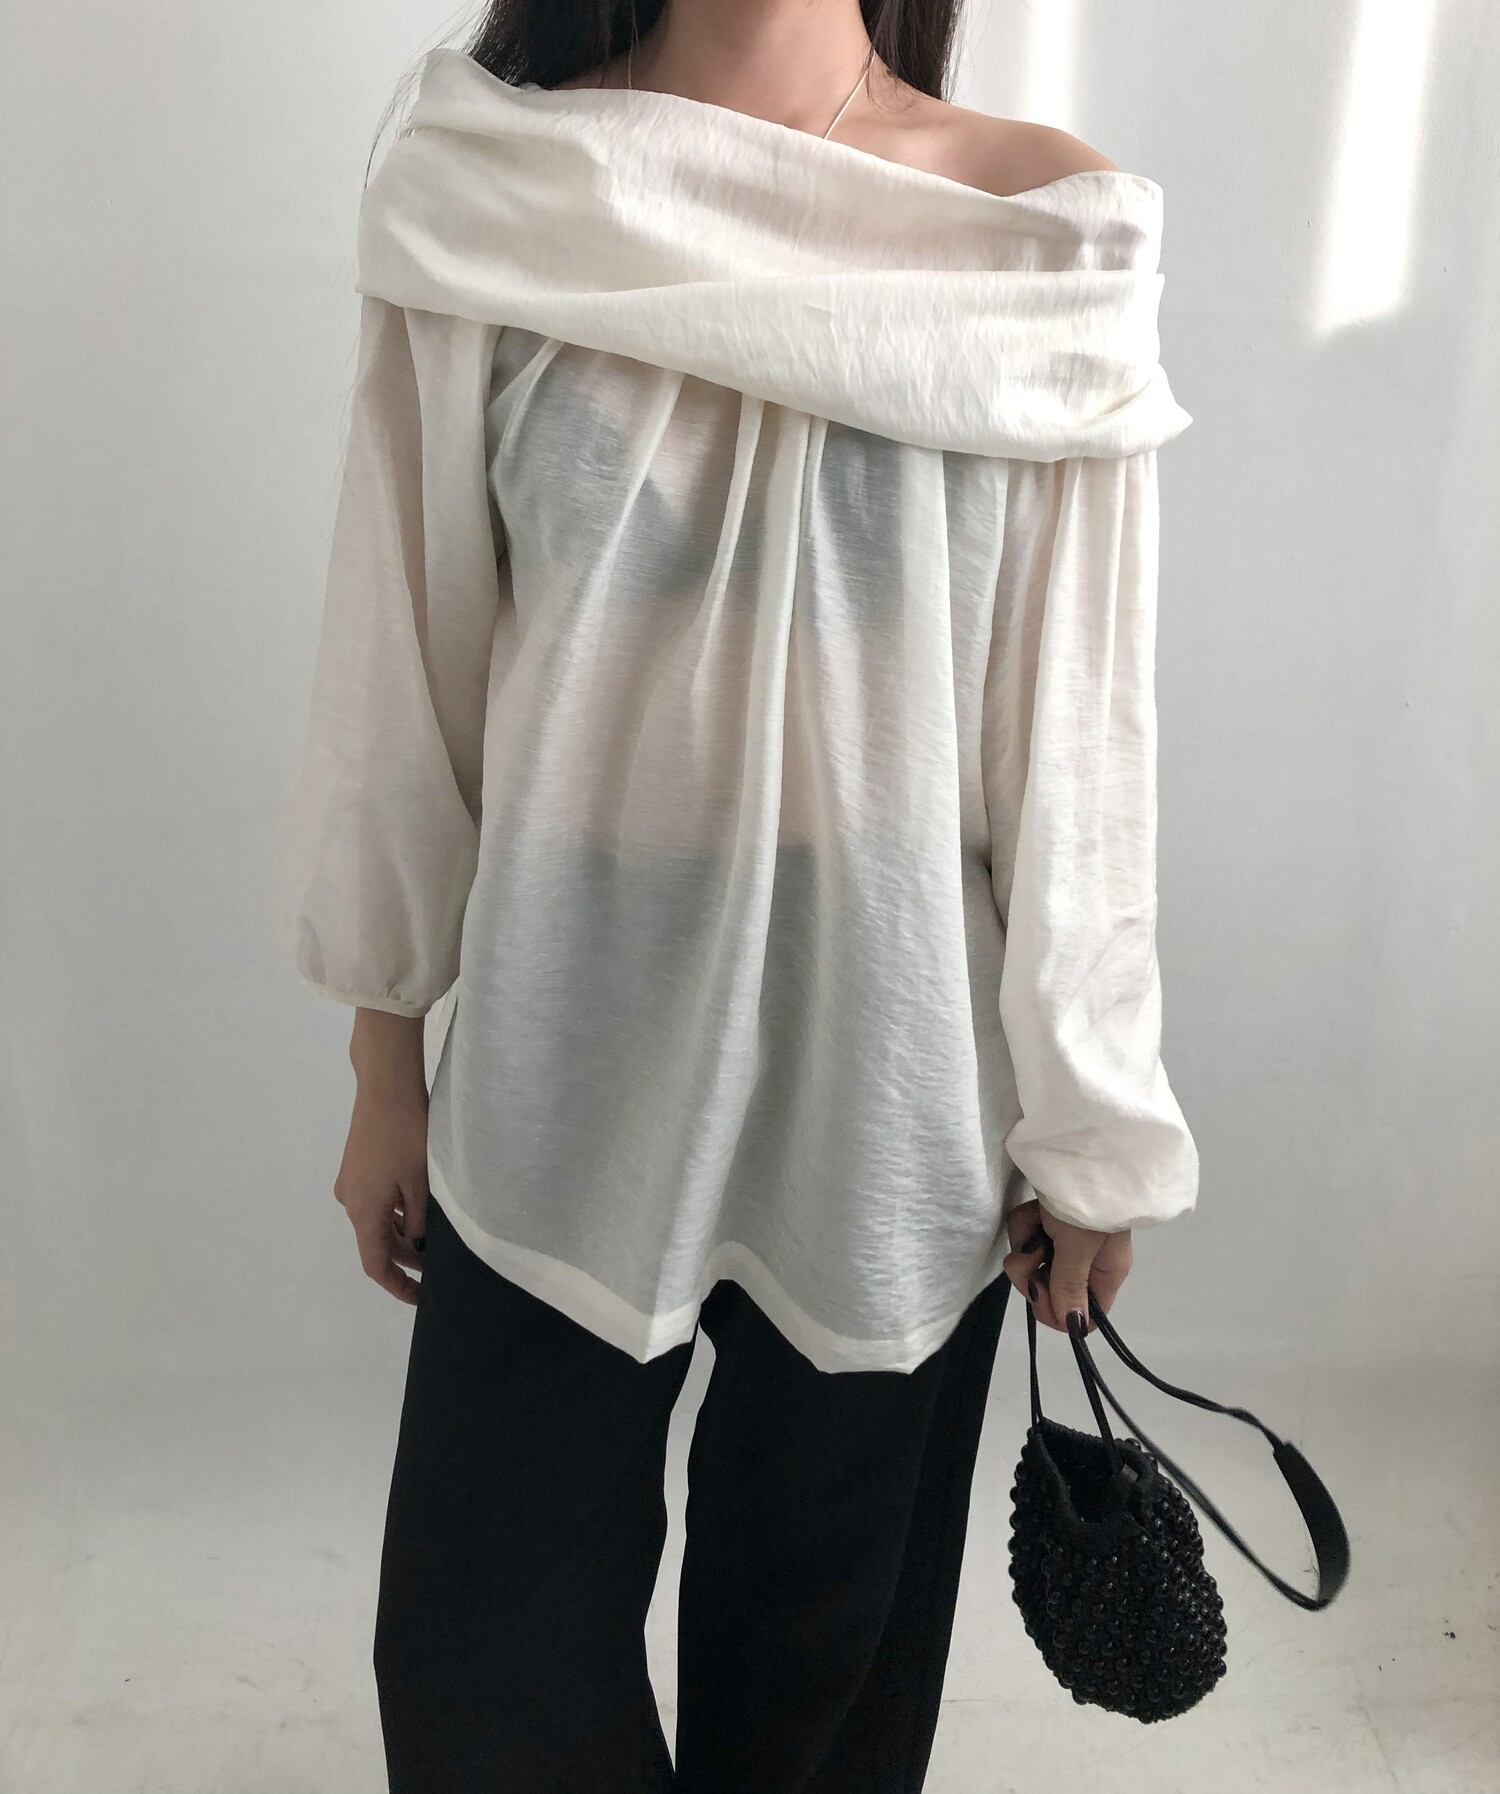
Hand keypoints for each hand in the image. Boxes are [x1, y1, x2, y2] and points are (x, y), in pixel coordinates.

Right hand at [332, 1076, 430, 1305]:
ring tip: (436, 1240)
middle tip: (439, 1267)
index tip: (420, 1297)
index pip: (376, 1264)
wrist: (385, 1087)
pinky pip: (376, 1203)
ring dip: (403, 1234)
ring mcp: (351, 1184)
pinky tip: (420, 1211)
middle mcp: (350, 1202)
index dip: (398, 1285)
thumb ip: (418, 1221)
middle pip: (377, 1243)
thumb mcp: (420, 1184)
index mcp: (363, 1211)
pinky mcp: (357, 1168)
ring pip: (378, 1222)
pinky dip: (396, 1213)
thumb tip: (417, 1244)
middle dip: (406, 1258)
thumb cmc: (406, 1135)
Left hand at [1001, 1197, 1132, 1335]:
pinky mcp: (1049, 1219)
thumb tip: (1074, 1329)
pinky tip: (1031, 1208)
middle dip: (1031, 1273)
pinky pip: (1028, 1235)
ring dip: (1026, 1242)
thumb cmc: (1087, 1197)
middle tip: (1029, 1253)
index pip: (1083, 1316)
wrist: (1077, 1145)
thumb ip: (1071, 1287)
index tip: (1039, 1296)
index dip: (1056, 1313)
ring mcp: (1067, 1238)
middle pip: (1052, 1290)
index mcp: (1107, 1272)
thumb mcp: (1078, 1246)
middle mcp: (1089, 1260)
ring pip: (1034, 1261)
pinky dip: (1025, 1223)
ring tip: (1034, 1220)